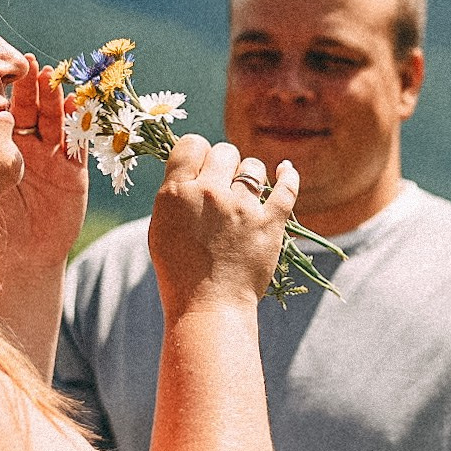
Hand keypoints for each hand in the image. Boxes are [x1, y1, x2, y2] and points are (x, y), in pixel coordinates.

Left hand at [0, 54, 87, 271]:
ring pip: (56, 120)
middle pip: (34, 108)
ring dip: (55, 98)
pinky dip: (77, 125)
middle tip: (29, 63)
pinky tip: (75, 106)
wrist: (18, 257)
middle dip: (33, 85)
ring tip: (51, 76)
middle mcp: (32, 146)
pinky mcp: (74, 172)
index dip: (7, 89)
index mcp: (7, 145)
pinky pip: (77, 144)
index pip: (8, 109)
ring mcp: (54, 157)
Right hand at [148, 135, 298, 314]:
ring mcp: (242, 207)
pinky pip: (287, 188)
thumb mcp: (161, 227)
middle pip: (224, 151)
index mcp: (176, 192)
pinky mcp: (270, 223)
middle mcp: (209, 193)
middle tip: (222, 185)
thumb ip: (176, 195)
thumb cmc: (179, 272)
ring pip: (253, 166)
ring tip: (245, 194)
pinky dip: (289, 176)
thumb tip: (194, 170)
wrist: (208, 307)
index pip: (191, 143)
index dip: (197, 151)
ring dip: (250, 175)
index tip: (201, 164)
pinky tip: (286, 171)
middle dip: (224, 164)